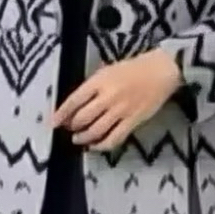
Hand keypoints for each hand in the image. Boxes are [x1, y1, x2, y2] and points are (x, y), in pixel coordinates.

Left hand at [51, 48, 182, 151]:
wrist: (161, 71)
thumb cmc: (134, 67)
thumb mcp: (108, 70)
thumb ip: (93, 85)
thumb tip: (77, 103)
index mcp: (99, 81)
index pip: (74, 100)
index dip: (61, 114)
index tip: (53, 123)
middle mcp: (107, 97)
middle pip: (82, 118)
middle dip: (72, 126)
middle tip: (69, 129)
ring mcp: (120, 110)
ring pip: (95, 131)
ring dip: (83, 138)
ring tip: (79, 139)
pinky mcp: (132, 121)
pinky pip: (113, 138)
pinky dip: (101, 145)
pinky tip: (96, 146)